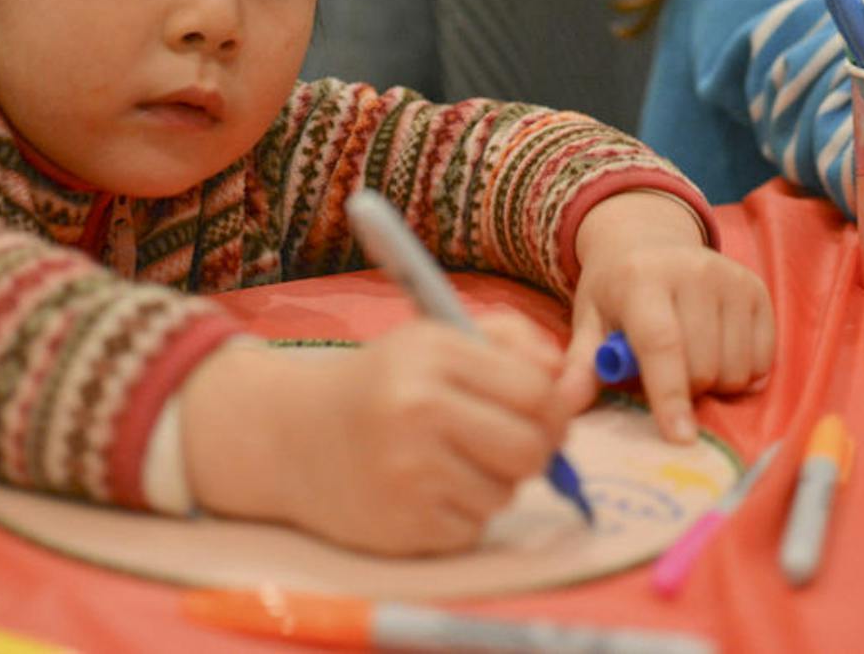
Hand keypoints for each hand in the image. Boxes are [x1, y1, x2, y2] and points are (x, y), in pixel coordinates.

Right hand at [180, 313, 566, 554]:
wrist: (292, 436)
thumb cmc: (384, 381)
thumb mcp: (438, 337)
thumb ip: (513, 342)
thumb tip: (571, 382)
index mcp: (432, 354)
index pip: (536, 392)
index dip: (555, 408)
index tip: (546, 413)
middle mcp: (417, 411)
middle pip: (531, 449)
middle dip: (535, 450)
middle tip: (511, 442)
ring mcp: (407, 473)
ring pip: (506, 493)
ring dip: (496, 482)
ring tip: (455, 460)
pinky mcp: (401, 525)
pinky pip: (474, 527)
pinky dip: (464, 513)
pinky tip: (430, 488)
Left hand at [557, 192, 774, 442]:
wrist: (649, 237)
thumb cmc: (615, 289)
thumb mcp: (589, 318)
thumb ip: (580, 363)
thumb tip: (561, 404)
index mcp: (642, 279)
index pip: (662, 343)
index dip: (670, 395)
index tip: (680, 439)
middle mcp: (693, 271)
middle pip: (703, 365)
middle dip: (685, 390)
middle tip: (664, 374)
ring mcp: (730, 277)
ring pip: (736, 368)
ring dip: (715, 384)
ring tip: (689, 360)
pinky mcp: (756, 288)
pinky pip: (764, 358)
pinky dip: (743, 372)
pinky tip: (718, 352)